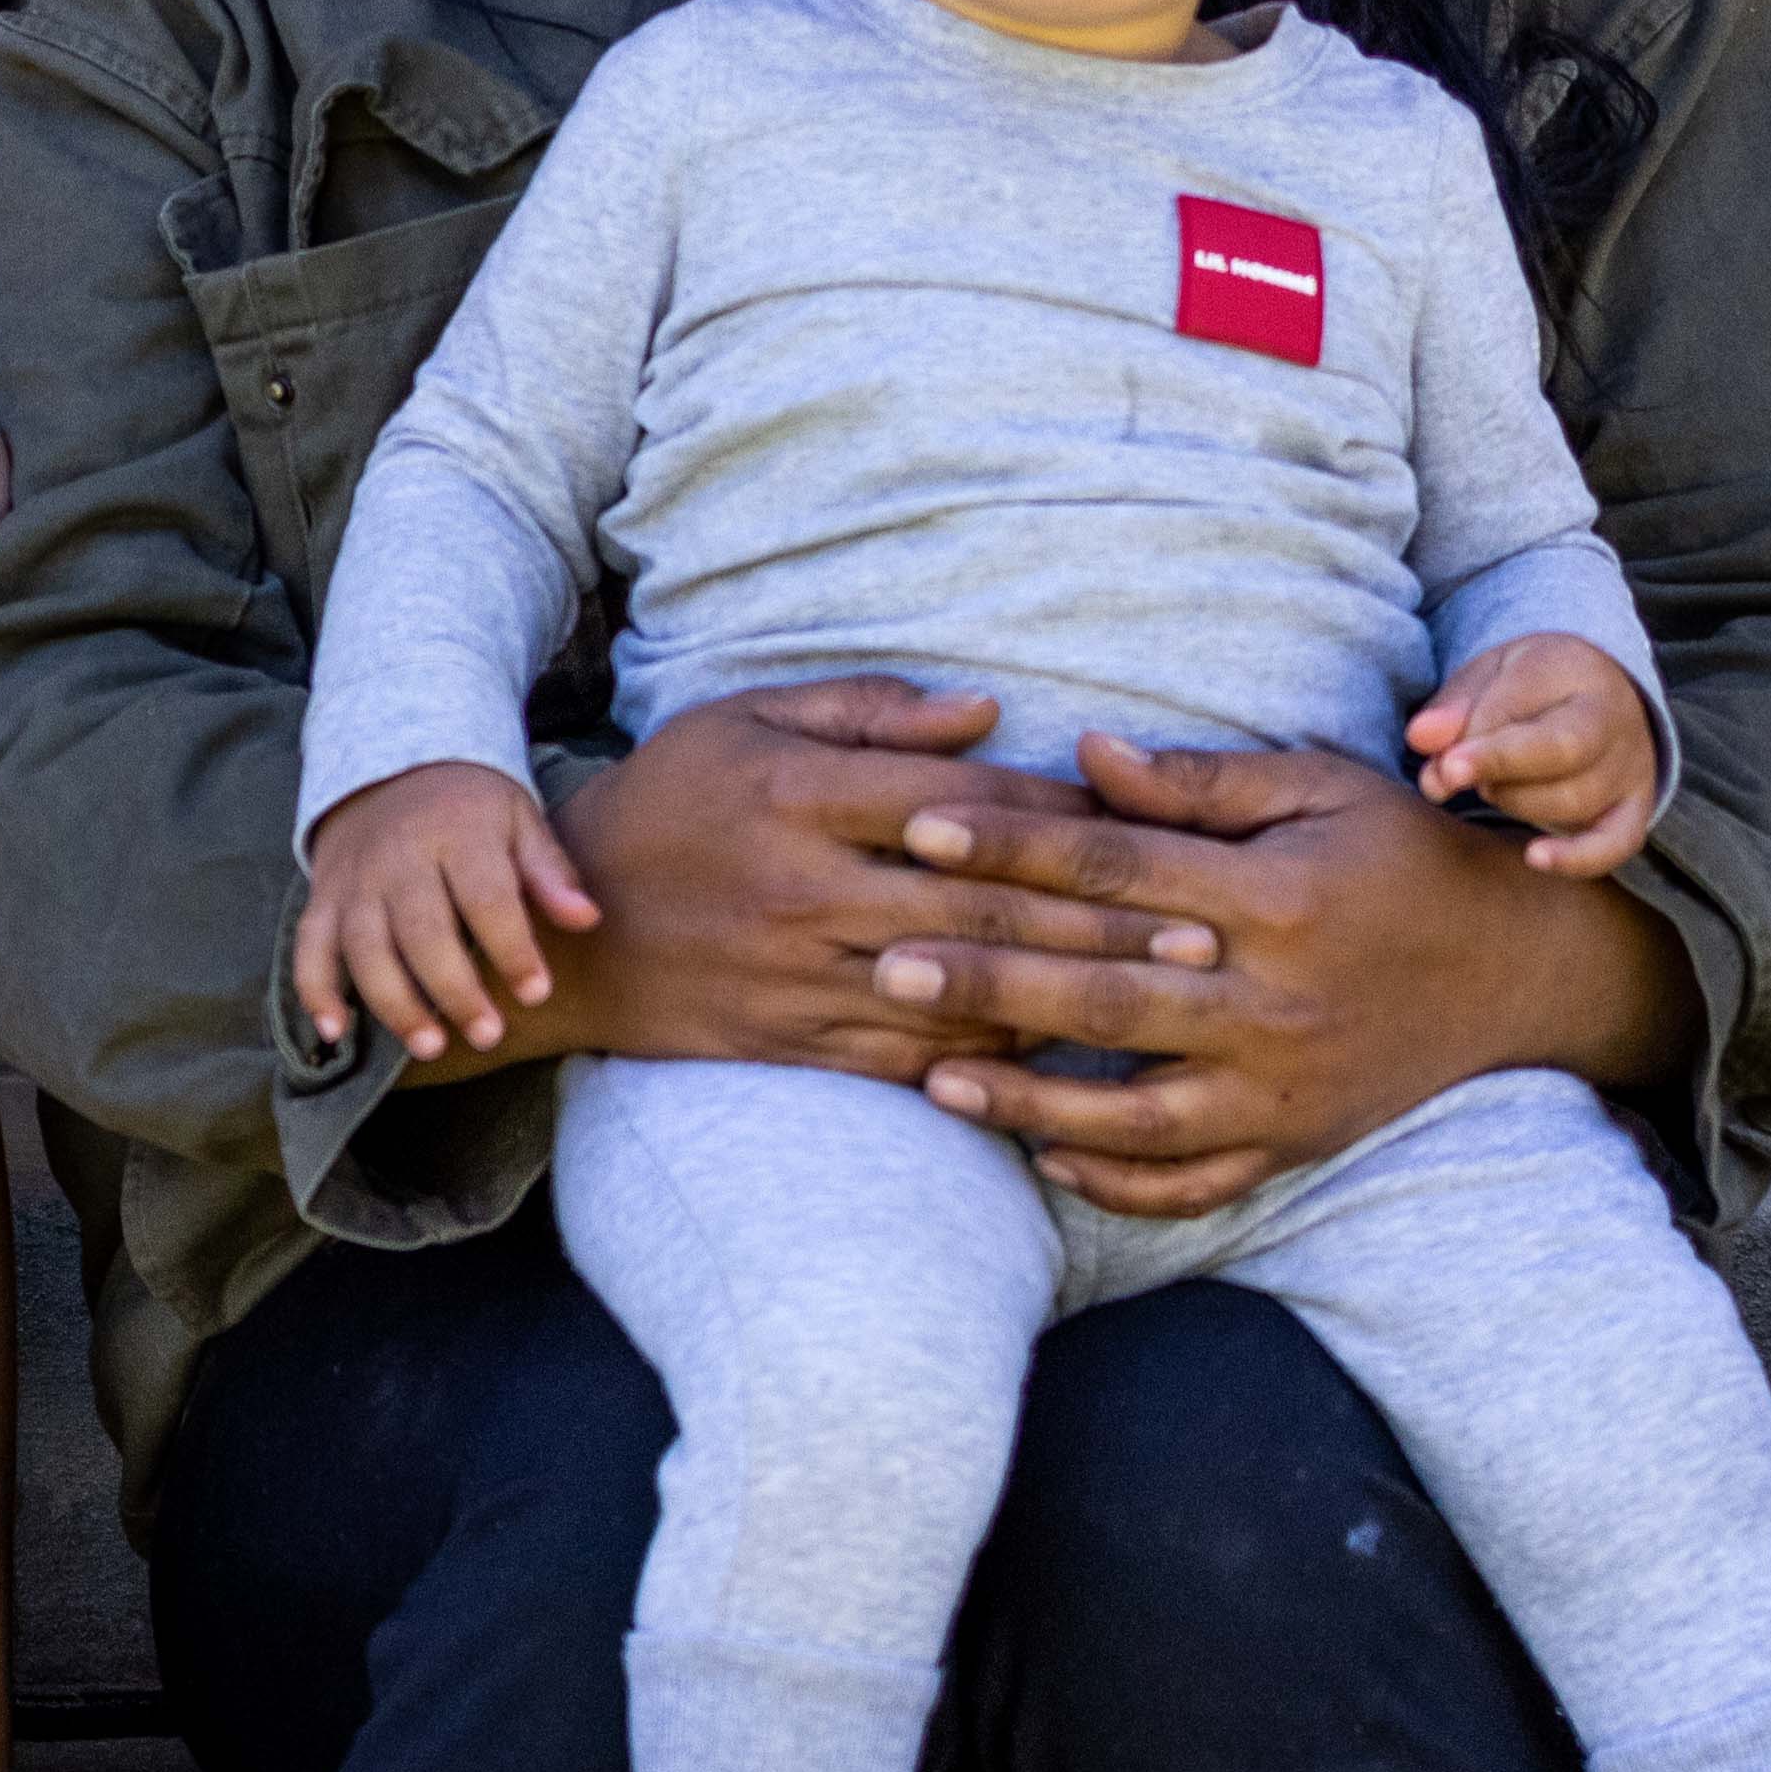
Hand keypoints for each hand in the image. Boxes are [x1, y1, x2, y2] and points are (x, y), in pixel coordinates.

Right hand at [293, 761, 601, 1062]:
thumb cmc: (470, 809)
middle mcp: (397, 858)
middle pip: (422, 931)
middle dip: (454, 989)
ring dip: (394, 1003)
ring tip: (431, 1046)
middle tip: (489, 1036)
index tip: (537, 993)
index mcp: (456, 833)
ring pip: (364, 948)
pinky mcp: (323, 901)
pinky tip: (336, 1033)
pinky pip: (309, 949)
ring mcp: (354, 882)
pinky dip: (316, 992)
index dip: (511, 949)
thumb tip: (587, 919)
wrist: (390, 768)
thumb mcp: (518, 819)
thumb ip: (549, 870)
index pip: (485, 897)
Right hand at [503, 677, 1211, 1087]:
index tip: (1146, 821)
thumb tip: (986, 711)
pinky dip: (992, 1060)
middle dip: (1101, 920)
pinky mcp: (793, 1042)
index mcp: (799, 798)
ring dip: (1068, 997)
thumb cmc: (668, 805)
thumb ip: (865, 713)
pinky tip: (1064, 1056)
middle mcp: (805, 892)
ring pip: (959, 992)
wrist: (566, 939)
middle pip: (979, 908)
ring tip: (1163, 999)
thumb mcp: (744, 723)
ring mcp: (800, 977)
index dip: (1055, 814)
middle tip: (1204, 930)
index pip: (953, 805)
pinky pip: (910, 1058)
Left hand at [875, 734, 1703, 1213]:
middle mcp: (1277, 1000)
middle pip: (1108, 994)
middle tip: (883, 962)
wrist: (1516, 972)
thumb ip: (1198, 784)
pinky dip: (1115, 1178)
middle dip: (989, 982)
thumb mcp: (1318, 791)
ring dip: (1028, 1101)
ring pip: (1137, 1110)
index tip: (921, 828)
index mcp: (1277, 895)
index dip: (1015, 847)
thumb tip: (1082, 752)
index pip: (1118, 872)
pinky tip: (1038, 1157)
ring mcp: (1284, 1086)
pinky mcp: (1294, 1144)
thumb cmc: (1400, 857)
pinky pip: (1193, 1183)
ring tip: (929, 1081)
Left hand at [1411, 631, 1662, 872]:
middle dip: (1499, 769)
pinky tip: (1535, 857)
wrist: (1594, 692)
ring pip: (1576, 800)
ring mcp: (1631, 766)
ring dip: (1515, 802)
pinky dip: (1578, 857)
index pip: (1524, 702)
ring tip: (1488, 788)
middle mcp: (1614, 718)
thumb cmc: (1526, 688)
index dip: (1479, 739)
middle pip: (1562, 751)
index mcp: (1572, 668)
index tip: (1442, 762)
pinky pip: (1618, 842)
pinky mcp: (1635, 807)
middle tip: (1452, 775)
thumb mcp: (1486, 677)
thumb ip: (1454, 708)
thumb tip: (1421, 739)